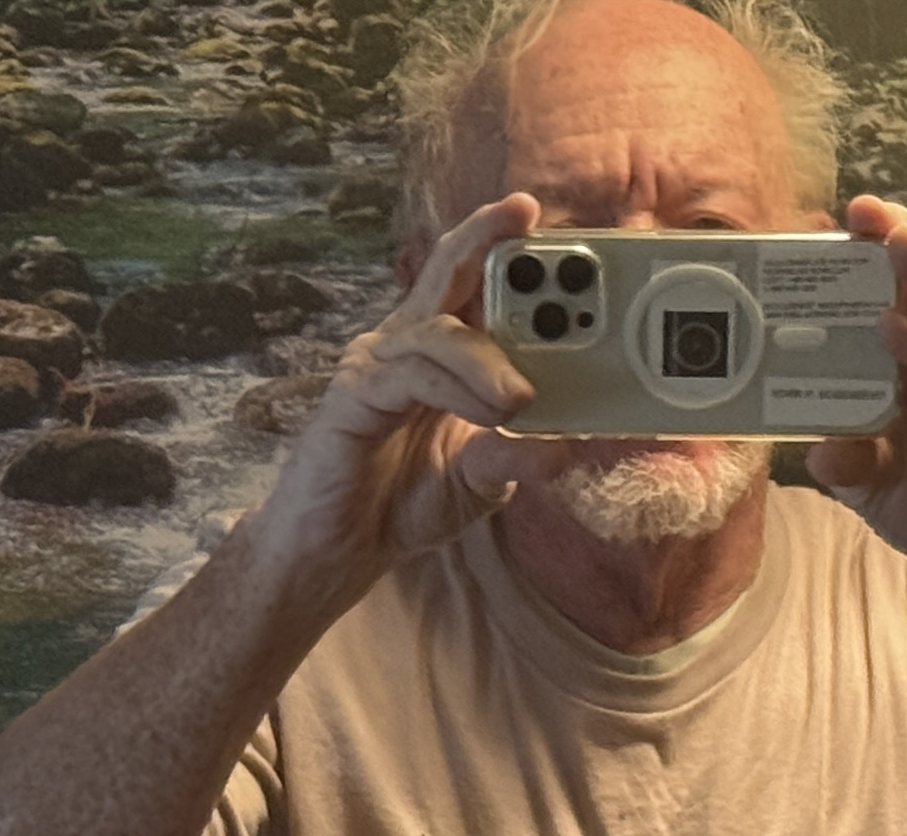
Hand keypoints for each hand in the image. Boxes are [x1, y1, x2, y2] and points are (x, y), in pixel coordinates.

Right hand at [242, 193, 563, 606]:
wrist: (340, 549)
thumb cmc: (403, 502)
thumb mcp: (480, 480)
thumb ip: (516, 456)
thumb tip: (566, 448)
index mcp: (441, 352)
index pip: (473, 283)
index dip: (501, 245)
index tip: (535, 216)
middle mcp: (407, 343)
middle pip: (445, 270)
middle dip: (485, 237)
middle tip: (523, 218)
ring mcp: (377, 364)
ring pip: (438, 330)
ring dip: (488, 359)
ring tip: (522, 399)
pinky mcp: (354, 395)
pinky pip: (411, 376)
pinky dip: (455, 389)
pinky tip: (487, 412)